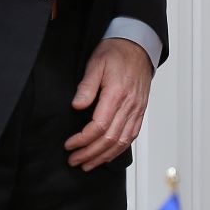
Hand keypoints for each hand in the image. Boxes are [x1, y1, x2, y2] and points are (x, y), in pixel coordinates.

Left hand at [64, 38, 153, 169]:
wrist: (138, 46)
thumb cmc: (116, 53)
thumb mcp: (96, 63)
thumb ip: (86, 86)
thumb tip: (77, 106)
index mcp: (117, 94)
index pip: (99, 126)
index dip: (83, 140)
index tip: (69, 144)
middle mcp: (129, 105)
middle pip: (110, 139)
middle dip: (90, 153)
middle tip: (74, 160)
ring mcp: (137, 110)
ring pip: (121, 142)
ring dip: (104, 156)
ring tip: (87, 164)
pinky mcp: (140, 112)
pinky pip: (131, 136)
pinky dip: (118, 150)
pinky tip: (107, 155)